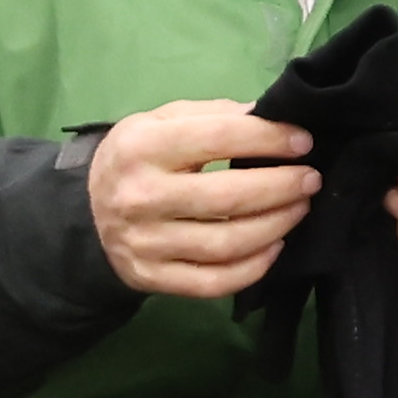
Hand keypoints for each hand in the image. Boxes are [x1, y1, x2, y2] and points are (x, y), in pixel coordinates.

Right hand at [91, 99, 318, 303]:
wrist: (86, 211)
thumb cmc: (139, 158)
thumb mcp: (162, 121)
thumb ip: (214, 115)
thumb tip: (271, 118)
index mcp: (142, 147)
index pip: (218, 138)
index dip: (269, 139)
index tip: (303, 142)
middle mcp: (140, 197)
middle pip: (227, 198)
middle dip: (281, 187)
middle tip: (311, 179)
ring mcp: (144, 243)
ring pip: (225, 244)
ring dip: (275, 226)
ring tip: (299, 208)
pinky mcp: (150, 278)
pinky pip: (212, 283)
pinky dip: (253, 269)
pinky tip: (274, 247)